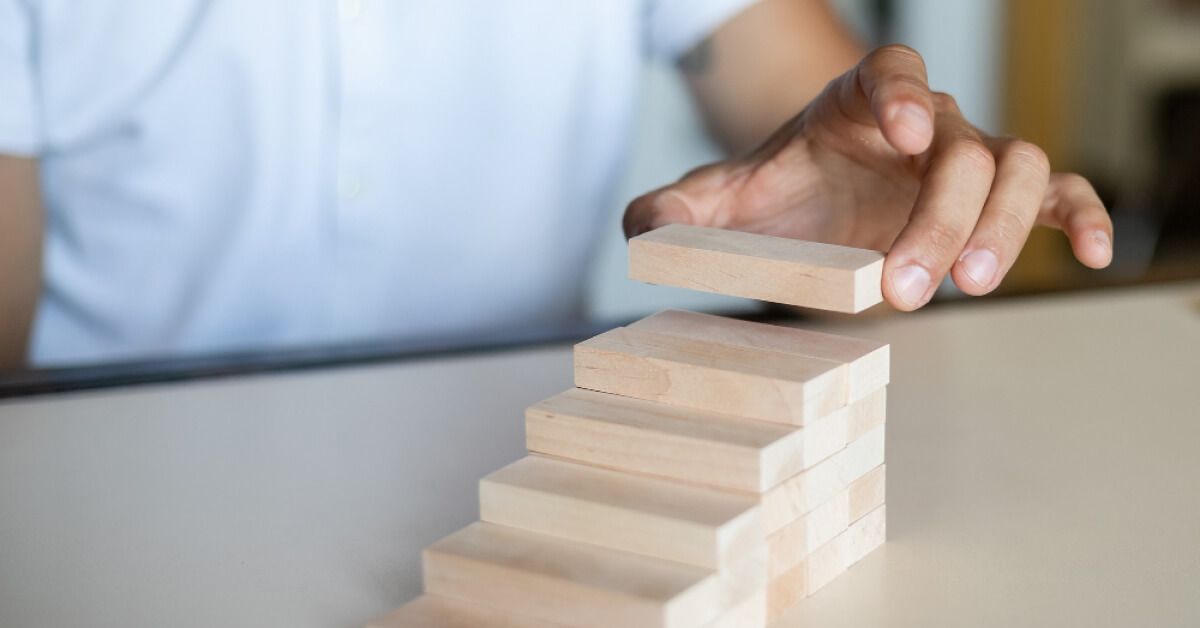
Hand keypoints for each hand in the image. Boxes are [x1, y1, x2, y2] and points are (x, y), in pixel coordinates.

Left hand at [623, 45, 1113, 310]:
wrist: (818, 197)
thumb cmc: (779, 189)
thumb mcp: (720, 200)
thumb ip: (677, 208)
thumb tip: (640, 229)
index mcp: (858, 103)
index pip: (892, 74)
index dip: (903, 96)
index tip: (907, 133)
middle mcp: (926, 124)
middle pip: (964, 146)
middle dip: (940, 219)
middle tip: (905, 289)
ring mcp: (968, 159)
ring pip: (1018, 166)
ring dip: (1004, 228)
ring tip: (971, 287)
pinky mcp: (996, 201)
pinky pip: (1057, 193)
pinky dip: (1081, 216)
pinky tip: (1091, 255)